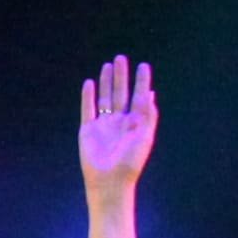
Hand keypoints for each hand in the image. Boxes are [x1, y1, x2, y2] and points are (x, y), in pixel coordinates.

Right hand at [77, 55, 156, 204]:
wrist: (109, 180)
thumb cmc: (131, 161)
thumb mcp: (145, 136)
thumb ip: (148, 115)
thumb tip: (150, 94)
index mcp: (136, 122)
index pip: (139, 96)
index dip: (141, 81)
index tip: (143, 66)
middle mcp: (120, 121)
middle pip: (120, 92)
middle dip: (121, 76)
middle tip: (121, 58)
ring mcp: (104, 124)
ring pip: (105, 97)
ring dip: (106, 81)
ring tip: (107, 65)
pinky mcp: (88, 129)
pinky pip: (88, 109)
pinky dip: (88, 96)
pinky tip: (89, 83)